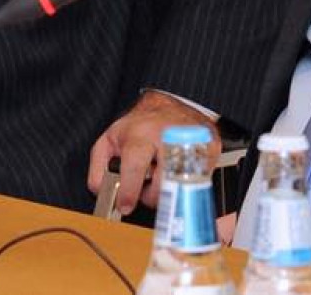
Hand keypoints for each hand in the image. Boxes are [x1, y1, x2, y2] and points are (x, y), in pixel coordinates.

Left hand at [87, 90, 219, 215]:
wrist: (172, 105)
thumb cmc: (141, 124)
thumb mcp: (111, 138)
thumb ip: (99, 166)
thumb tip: (100, 190)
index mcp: (140, 135)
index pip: (135, 165)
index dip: (130, 191)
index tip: (125, 205)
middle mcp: (167, 138)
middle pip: (163, 184)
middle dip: (153, 197)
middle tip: (146, 189)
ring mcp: (192, 143)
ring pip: (183, 187)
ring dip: (169, 193)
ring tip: (161, 178)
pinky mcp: (211, 150)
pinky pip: (199, 183)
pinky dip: (187, 185)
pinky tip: (178, 172)